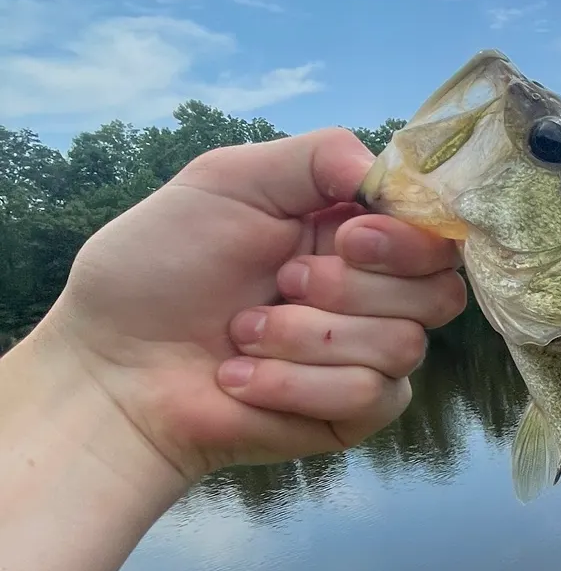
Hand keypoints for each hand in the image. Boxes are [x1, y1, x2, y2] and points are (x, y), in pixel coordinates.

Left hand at [37, 127, 465, 484]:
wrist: (110, 371)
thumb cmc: (156, 271)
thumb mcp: (228, 181)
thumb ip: (318, 156)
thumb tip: (386, 176)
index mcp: (353, 231)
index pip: (436, 231)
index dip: (408, 237)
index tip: (348, 237)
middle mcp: (374, 292)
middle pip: (439, 289)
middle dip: (352, 288)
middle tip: (281, 281)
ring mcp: (369, 356)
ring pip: (404, 345)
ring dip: (308, 338)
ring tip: (242, 334)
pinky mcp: (354, 414)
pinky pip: (371, 395)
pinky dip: (298, 384)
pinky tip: (242, 378)